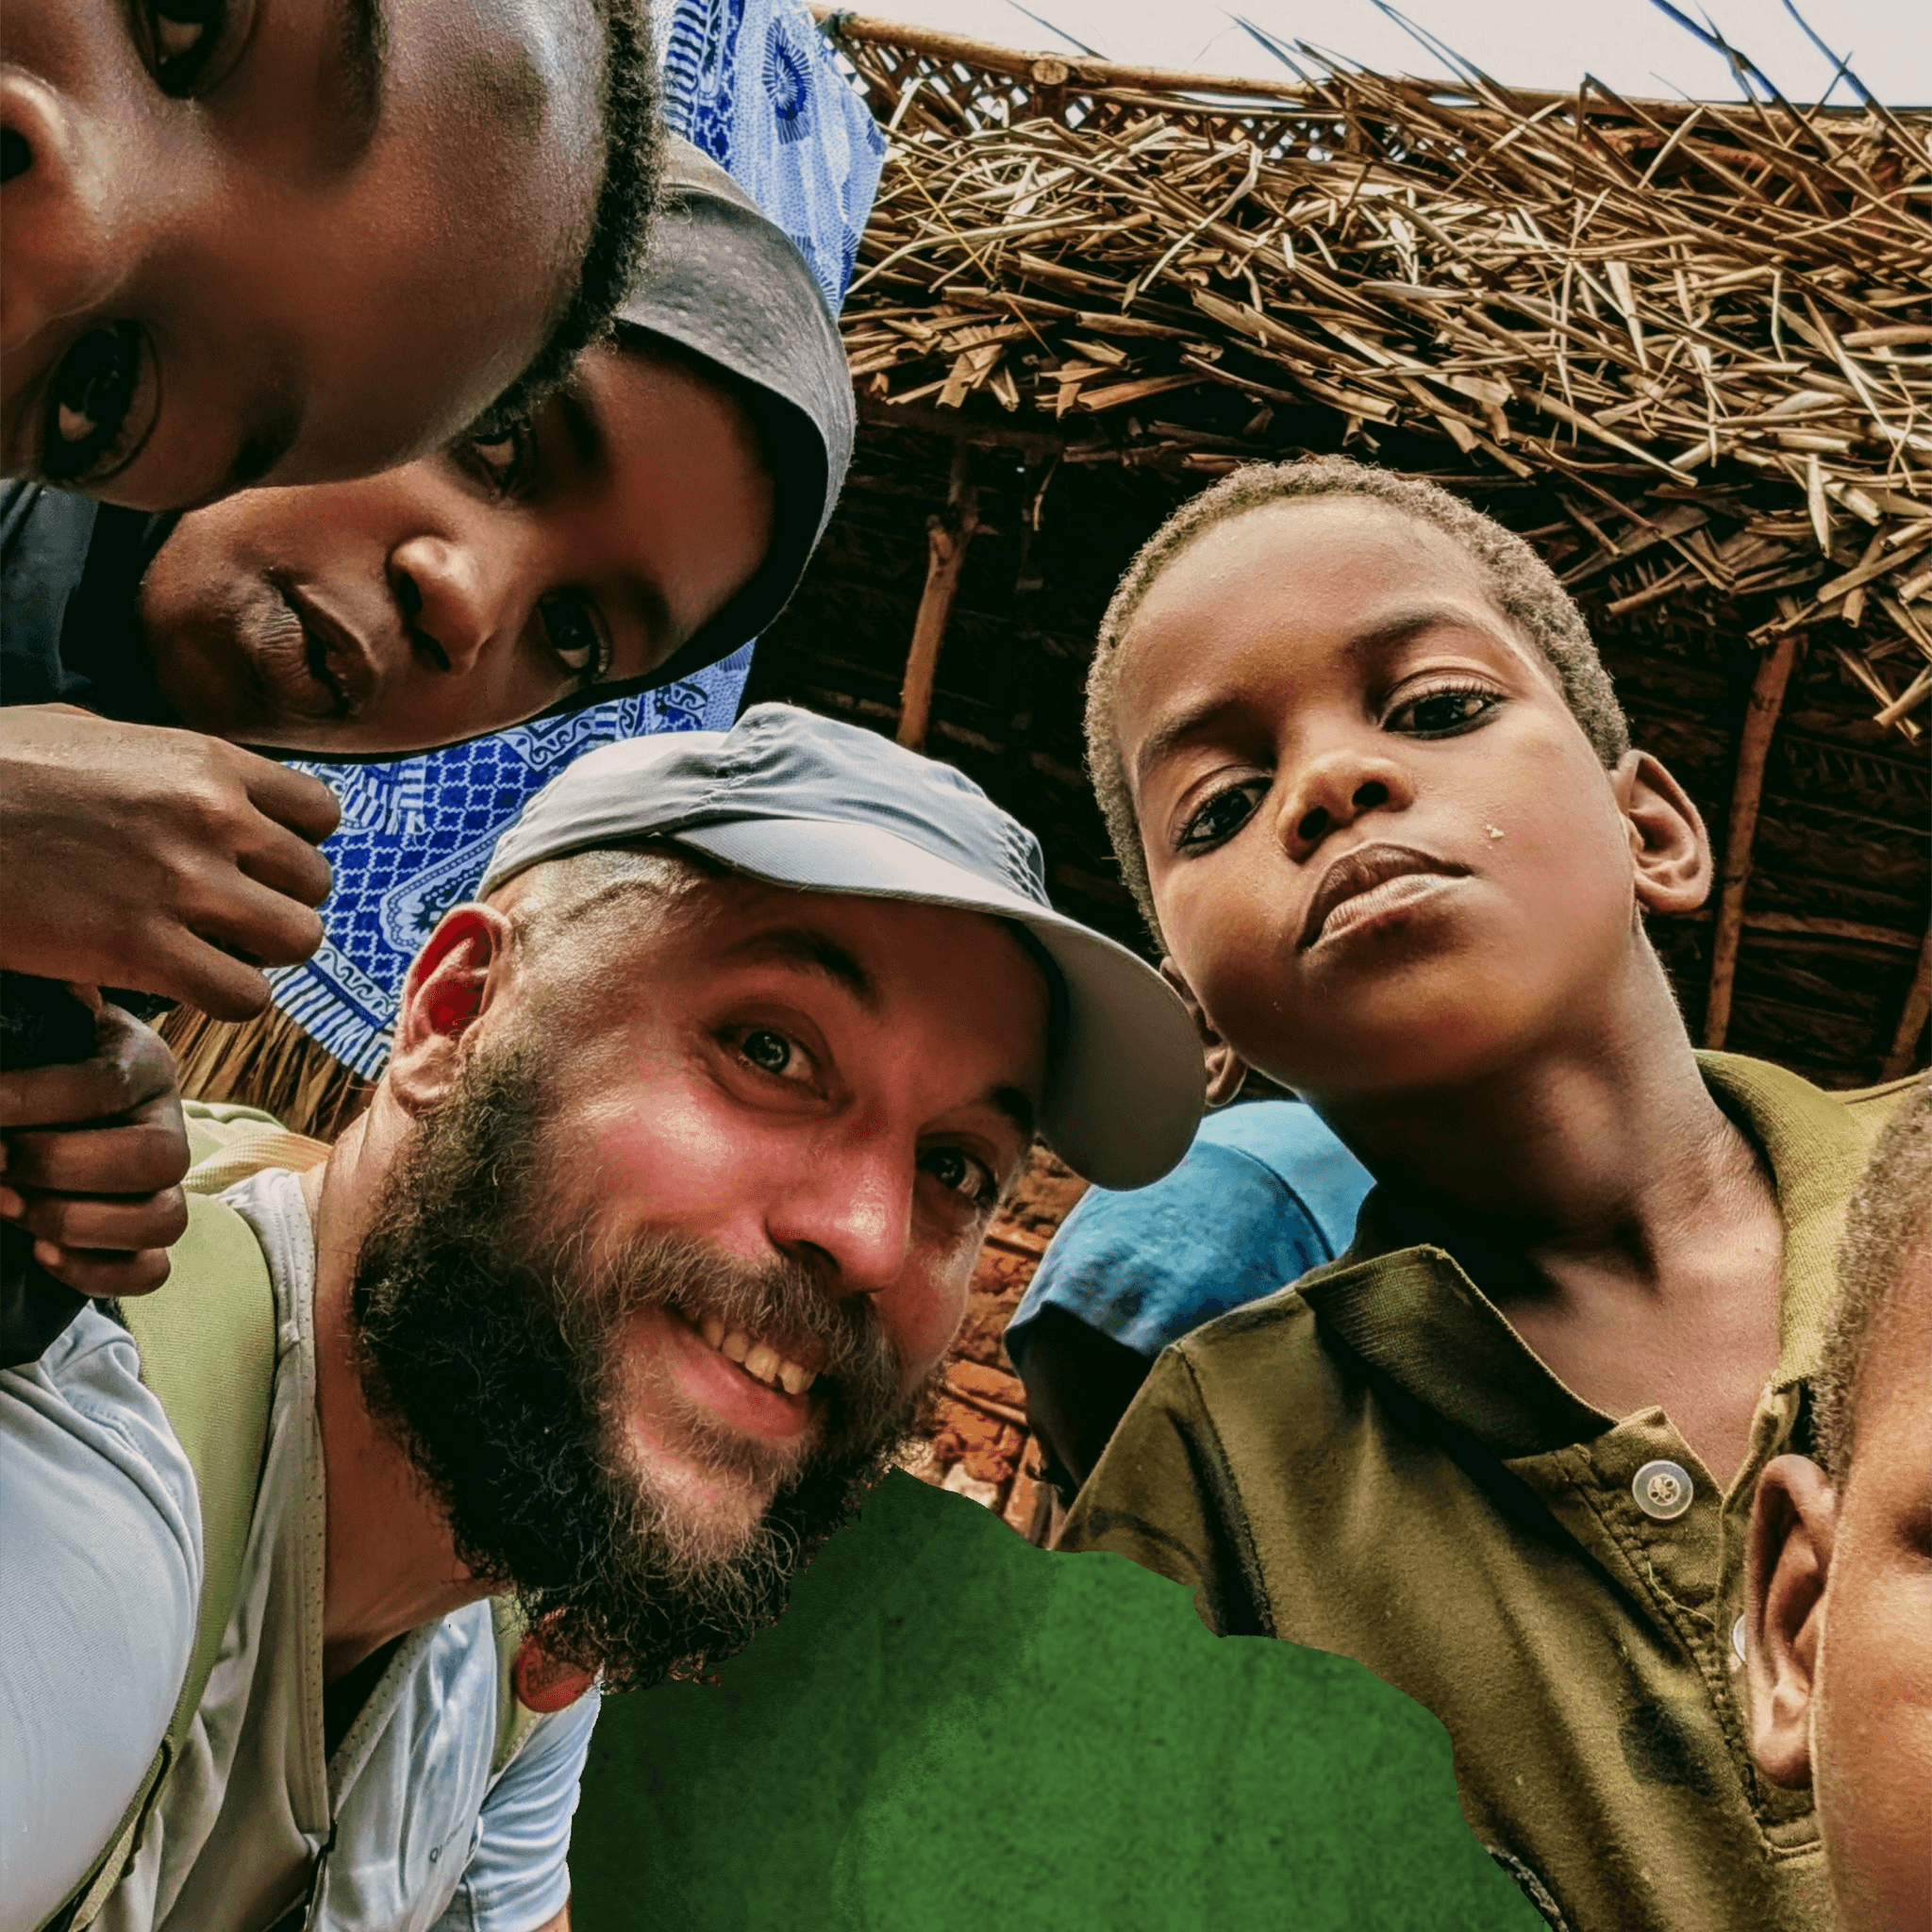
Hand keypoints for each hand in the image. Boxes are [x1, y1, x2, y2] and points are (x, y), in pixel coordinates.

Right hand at [0, 704, 339, 1018]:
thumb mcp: (82, 735)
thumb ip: (152, 757)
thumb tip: (175, 773)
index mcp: (205, 760)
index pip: (321, 813)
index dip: (296, 847)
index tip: (258, 865)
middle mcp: (211, 816)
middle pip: (315, 884)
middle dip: (279, 905)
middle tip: (231, 920)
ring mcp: (181, 882)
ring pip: (297, 940)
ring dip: (261, 957)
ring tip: (214, 954)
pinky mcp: (139, 947)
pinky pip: (242, 996)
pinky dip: (224, 1001)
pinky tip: (185, 988)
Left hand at [0, 1002, 190, 1298]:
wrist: (29, 1113)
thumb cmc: (23, 1067)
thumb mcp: (31, 1036)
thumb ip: (23, 1030)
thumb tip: (20, 1004)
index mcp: (143, 1062)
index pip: (109, 1084)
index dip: (34, 1101)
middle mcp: (168, 1123)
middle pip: (159, 1158)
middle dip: (62, 1167)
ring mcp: (165, 1186)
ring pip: (166, 1220)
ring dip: (76, 1222)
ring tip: (11, 1206)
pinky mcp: (148, 1238)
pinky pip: (153, 1271)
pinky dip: (95, 1271)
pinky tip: (40, 1254)